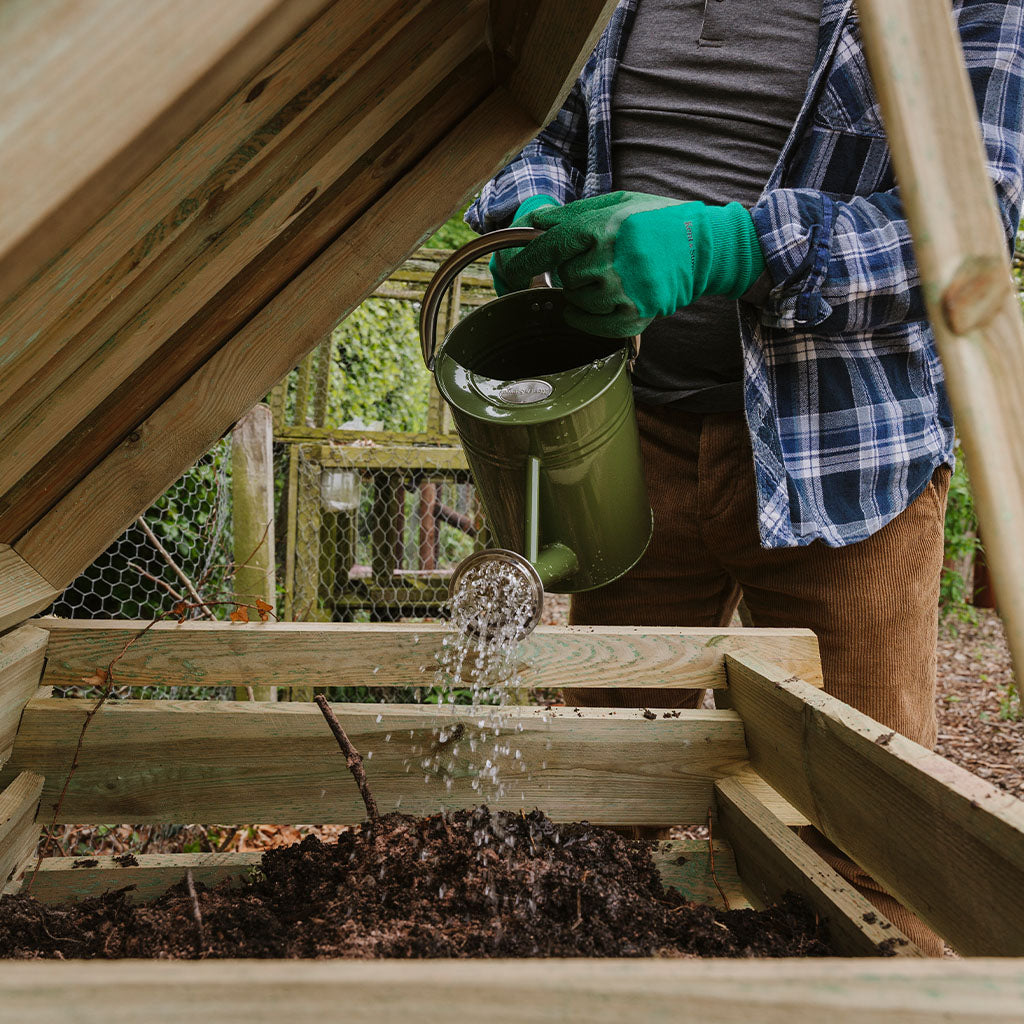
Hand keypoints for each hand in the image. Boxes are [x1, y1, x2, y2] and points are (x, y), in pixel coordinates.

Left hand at [501, 191, 765, 336]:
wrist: (702, 248)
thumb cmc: (658, 220)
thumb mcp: (617, 203)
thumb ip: (573, 214)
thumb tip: (535, 222)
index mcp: (600, 229)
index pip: (547, 248)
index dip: (523, 260)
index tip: (510, 267)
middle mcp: (607, 262)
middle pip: (563, 276)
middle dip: (572, 269)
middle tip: (598, 259)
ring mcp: (620, 293)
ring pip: (576, 301)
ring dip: (583, 292)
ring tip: (610, 276)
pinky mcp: (632, 316)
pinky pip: (590, 325)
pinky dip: (586, 317)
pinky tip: (597, 304)